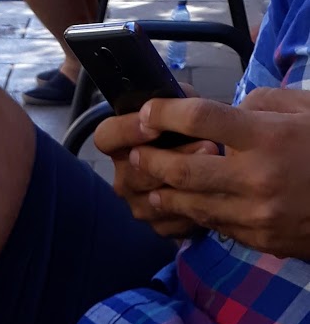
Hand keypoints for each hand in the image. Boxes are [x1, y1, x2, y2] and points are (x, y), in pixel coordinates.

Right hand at [93, 109, 217, 238]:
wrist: (214, 167)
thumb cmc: (192, 129)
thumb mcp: (184, 105)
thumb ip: (176, 99)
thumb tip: (175, 98)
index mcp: (121, 144)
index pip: (106, 137)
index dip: (127, 131)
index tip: (154, 124)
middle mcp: (124, 177)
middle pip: (135, 173)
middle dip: (172, 158)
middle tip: (208, 145)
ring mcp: (138, 204)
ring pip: (154, 200)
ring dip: (186, 185)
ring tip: (216, 168)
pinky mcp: (157, 225)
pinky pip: (170, 222)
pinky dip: (192, 210)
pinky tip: (214, 195)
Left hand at [130, 89, 309, 258]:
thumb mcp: (305, 111)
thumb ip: (261, 107)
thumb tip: (225, 113)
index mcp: (267, 137)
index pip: (202, 119)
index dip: (166, 114)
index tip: (148, 113)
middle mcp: (256, 178)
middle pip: (184, 170)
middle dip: (151, 162)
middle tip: (133, 155)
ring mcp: (255, 214)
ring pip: (192, 206)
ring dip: (164, 195)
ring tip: (146, 184)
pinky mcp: (257, 238)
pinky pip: (215, 225)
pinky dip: (194, 215)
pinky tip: (181, 206)